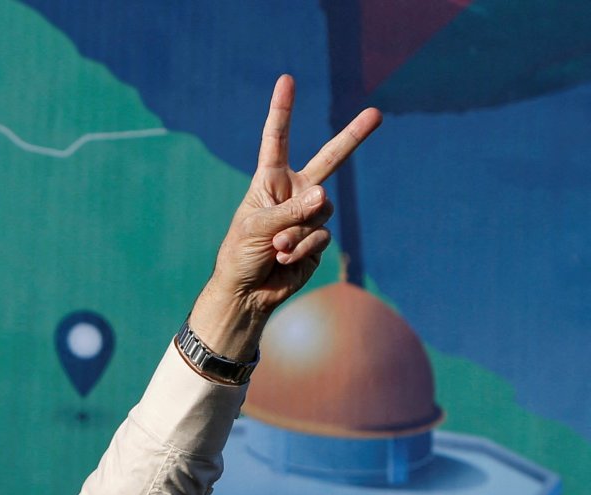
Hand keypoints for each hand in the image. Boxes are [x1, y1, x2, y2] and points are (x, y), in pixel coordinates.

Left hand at [190, 75, 380, 359]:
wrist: (247, 292)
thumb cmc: (240, 255)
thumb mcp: (257, 228)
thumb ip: (290, 211)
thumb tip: (323, 197)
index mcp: (270, 180)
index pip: (277, 139)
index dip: (282, 110)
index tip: (287, 80)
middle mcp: (294, 192)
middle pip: (330, 159)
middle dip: (353, 137)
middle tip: (377, 113)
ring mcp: (309, 214)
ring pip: (322, 211)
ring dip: (297, 232)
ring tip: (275, 248)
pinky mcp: (318, 237)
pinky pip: (320, 235)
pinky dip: (302, 248)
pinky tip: (283, 259)